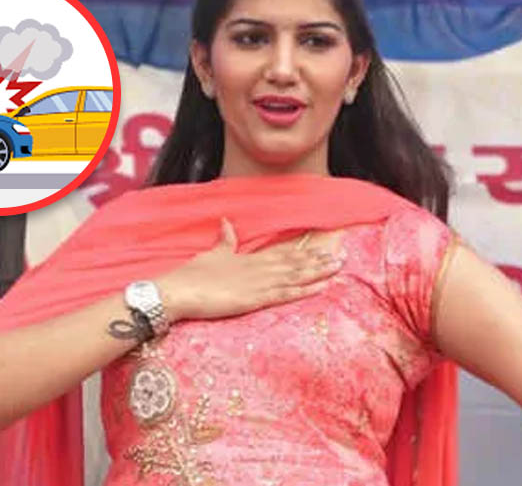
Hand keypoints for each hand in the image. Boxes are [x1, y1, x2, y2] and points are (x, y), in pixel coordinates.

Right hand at [157, 218, 343, 321]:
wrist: (178, 289)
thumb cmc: (192, 275)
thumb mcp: (212, 254)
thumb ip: (225, 241)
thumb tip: (226, 222)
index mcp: (250, 259)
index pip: (282, 253)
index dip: (303, 251)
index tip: (323, 246)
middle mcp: (258, 268)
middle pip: (294, 262)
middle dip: (318, 260)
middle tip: (343, 255)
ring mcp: (258, 283)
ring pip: (295, 276)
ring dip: (317, 271)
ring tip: (338, 267)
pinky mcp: (254, 299)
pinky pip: (285, 294)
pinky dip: (305, 290)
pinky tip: (321, 287)